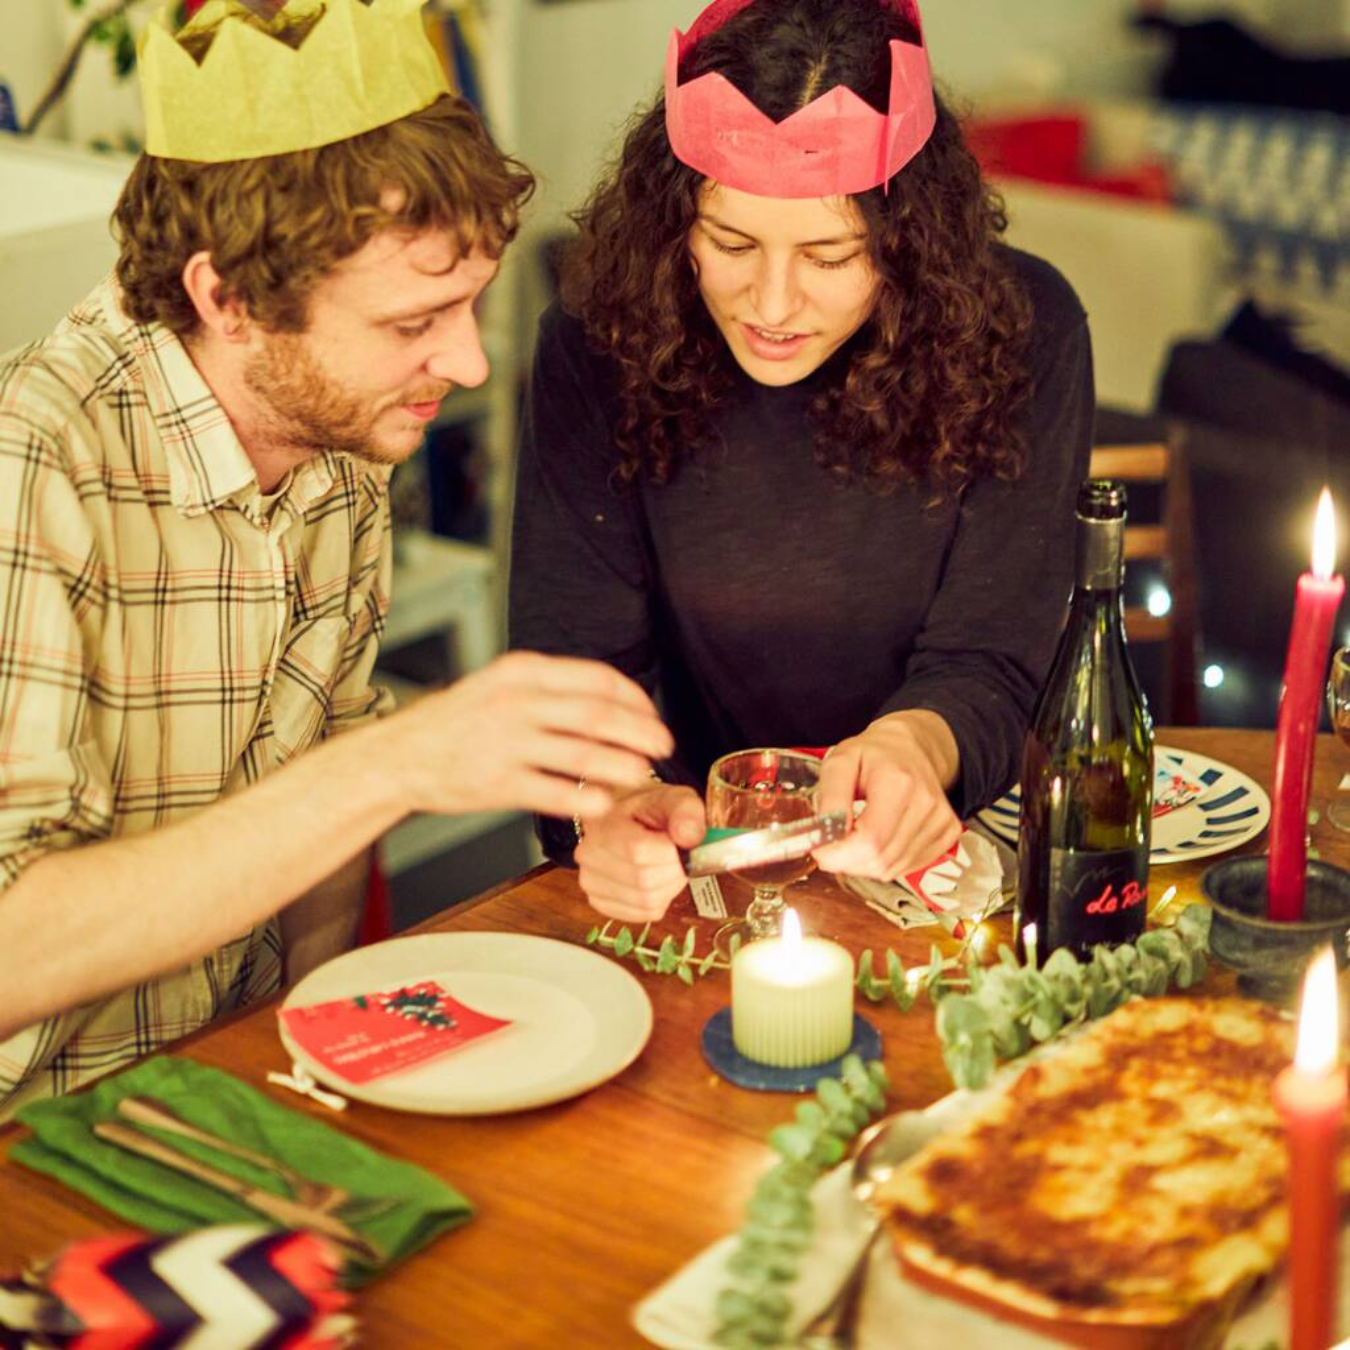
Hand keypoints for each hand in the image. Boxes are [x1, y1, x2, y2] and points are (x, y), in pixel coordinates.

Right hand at [383, 651, 672, 818]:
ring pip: (582, 753)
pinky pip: (552, 792)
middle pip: (598, 715)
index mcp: (522, 672)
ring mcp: (505, 743)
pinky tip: (603, 804)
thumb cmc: (457, 722)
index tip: (652, 715)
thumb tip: (609, 701)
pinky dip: (583, 798)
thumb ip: (548, 688)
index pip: (596, 679)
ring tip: (642, 774)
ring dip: (621, 765)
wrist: (399, 754)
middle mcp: (516, 703)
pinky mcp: (495, 782)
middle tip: (663, 746)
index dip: (634, 699)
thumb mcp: (499, 685)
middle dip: (640, 732)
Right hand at [574, 783, 705, 923]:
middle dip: (673, 871)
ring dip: (668, 887)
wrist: (626, 817)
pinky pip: (643, 913)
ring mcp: (590, 881)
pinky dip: (660, 901)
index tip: (679, 844)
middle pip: (645, 881)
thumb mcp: (674, 798)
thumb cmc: (649, 809)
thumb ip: (686, 812)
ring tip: (665, 866)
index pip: (639, 852)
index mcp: (604, 823)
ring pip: (646, 901)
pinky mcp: (600, 902)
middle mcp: (588, 855)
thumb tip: (689, 837)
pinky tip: (657, 881)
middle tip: (676, 856)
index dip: (670, 853)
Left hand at [812, 712, 961, 881]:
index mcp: (898, 782)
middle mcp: (926, 803)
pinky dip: (884, 862)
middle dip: (848, 859)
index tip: (821, 849)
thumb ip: (830, 799)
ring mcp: (941, 821)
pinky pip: (906, 867)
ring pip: (891, 869)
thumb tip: (824, 837)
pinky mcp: (948, 835)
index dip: (839, 854)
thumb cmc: (871, 756)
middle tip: (834, 841)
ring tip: (857, 834)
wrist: (910, 749)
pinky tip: (878, 838)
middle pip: (880, 860)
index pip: (870, 840)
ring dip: (864, 862)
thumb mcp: (838, 763)